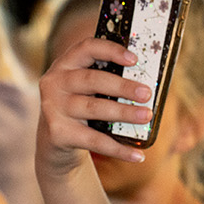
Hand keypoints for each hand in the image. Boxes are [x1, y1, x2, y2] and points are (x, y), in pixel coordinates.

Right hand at [37, 37, 151, 178]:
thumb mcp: (90, 89)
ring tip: (146, 116)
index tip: (135, 59)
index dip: (110, 50)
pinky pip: (94, 141)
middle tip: (147, 94)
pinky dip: (119, 148)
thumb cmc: (82, 107)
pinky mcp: (58, 133)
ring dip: (124, 113)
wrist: (55, 141)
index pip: (86, 48)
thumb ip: (110, 80)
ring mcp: (53, 108)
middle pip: (92, 80)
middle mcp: (55, 83)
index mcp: (66, 64)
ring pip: (94, 108)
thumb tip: (150, 87)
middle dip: (123, 86)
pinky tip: (138, 155)